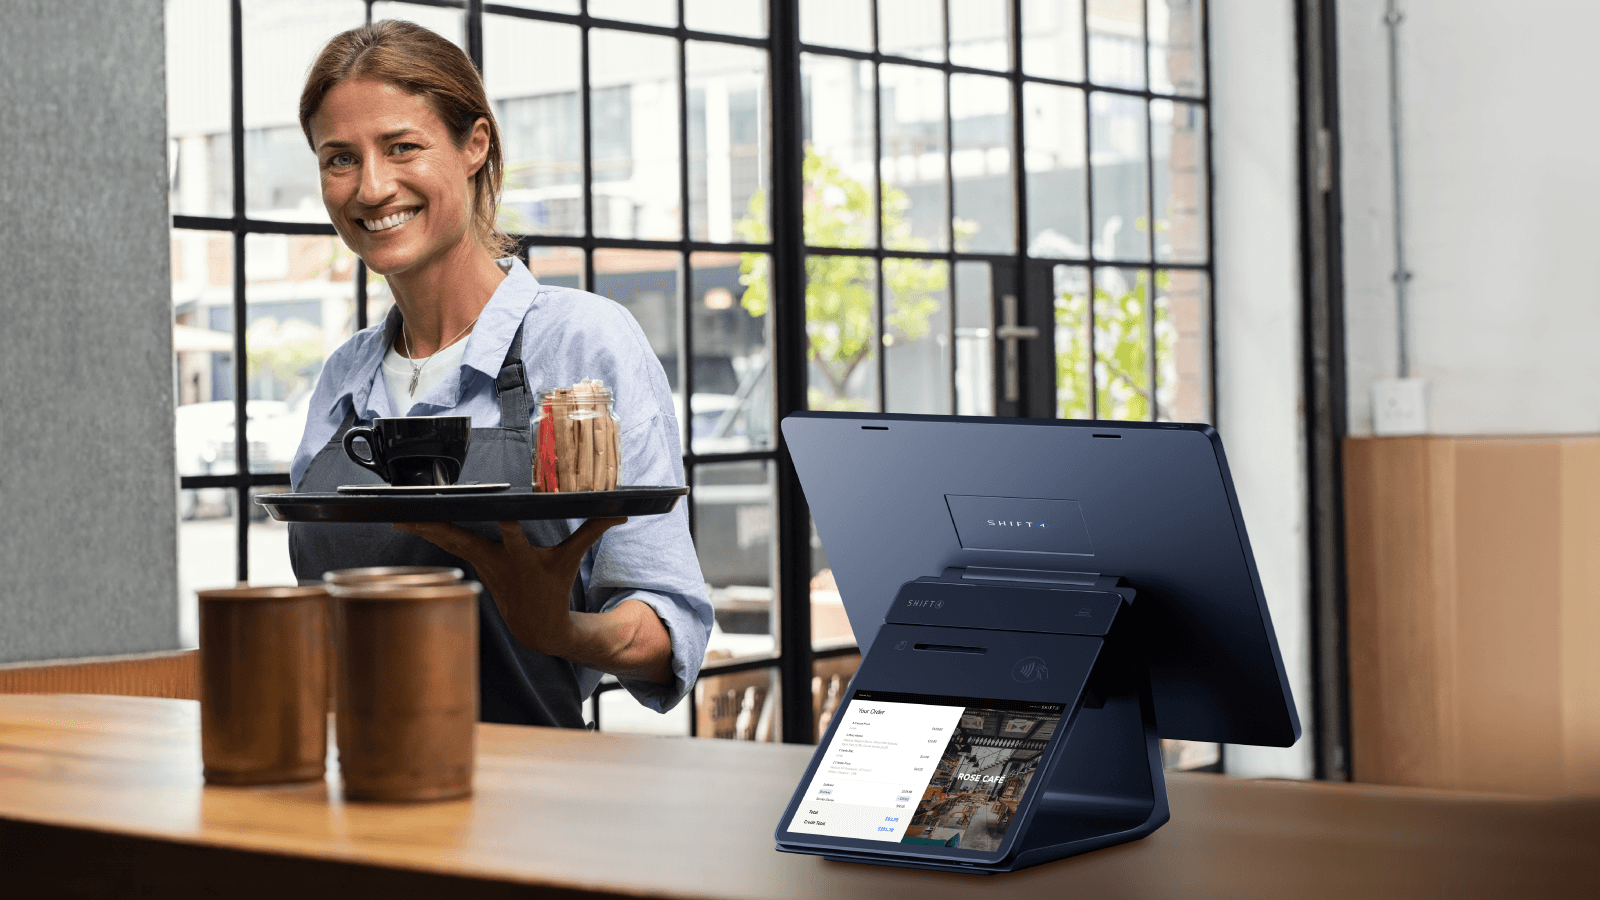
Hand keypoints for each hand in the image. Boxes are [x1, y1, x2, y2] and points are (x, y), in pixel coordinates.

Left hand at [392, 518, 672, 683]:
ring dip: (422, 526)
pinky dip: (427, 531)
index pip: (513, 533)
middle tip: (412, 509)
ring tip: (396, 511)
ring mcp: (480, 563)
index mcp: (521, 557)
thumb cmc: (553, 588)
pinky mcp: (472, 563)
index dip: (507, 522)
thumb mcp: (572, 559)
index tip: (497, 508)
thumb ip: (593, 530)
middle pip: (462, 537)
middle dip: (438, 525)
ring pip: (446, 540)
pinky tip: (405, 520)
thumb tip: (622, 512)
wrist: (536, 626)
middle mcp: (495, 560)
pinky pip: (446, 544)